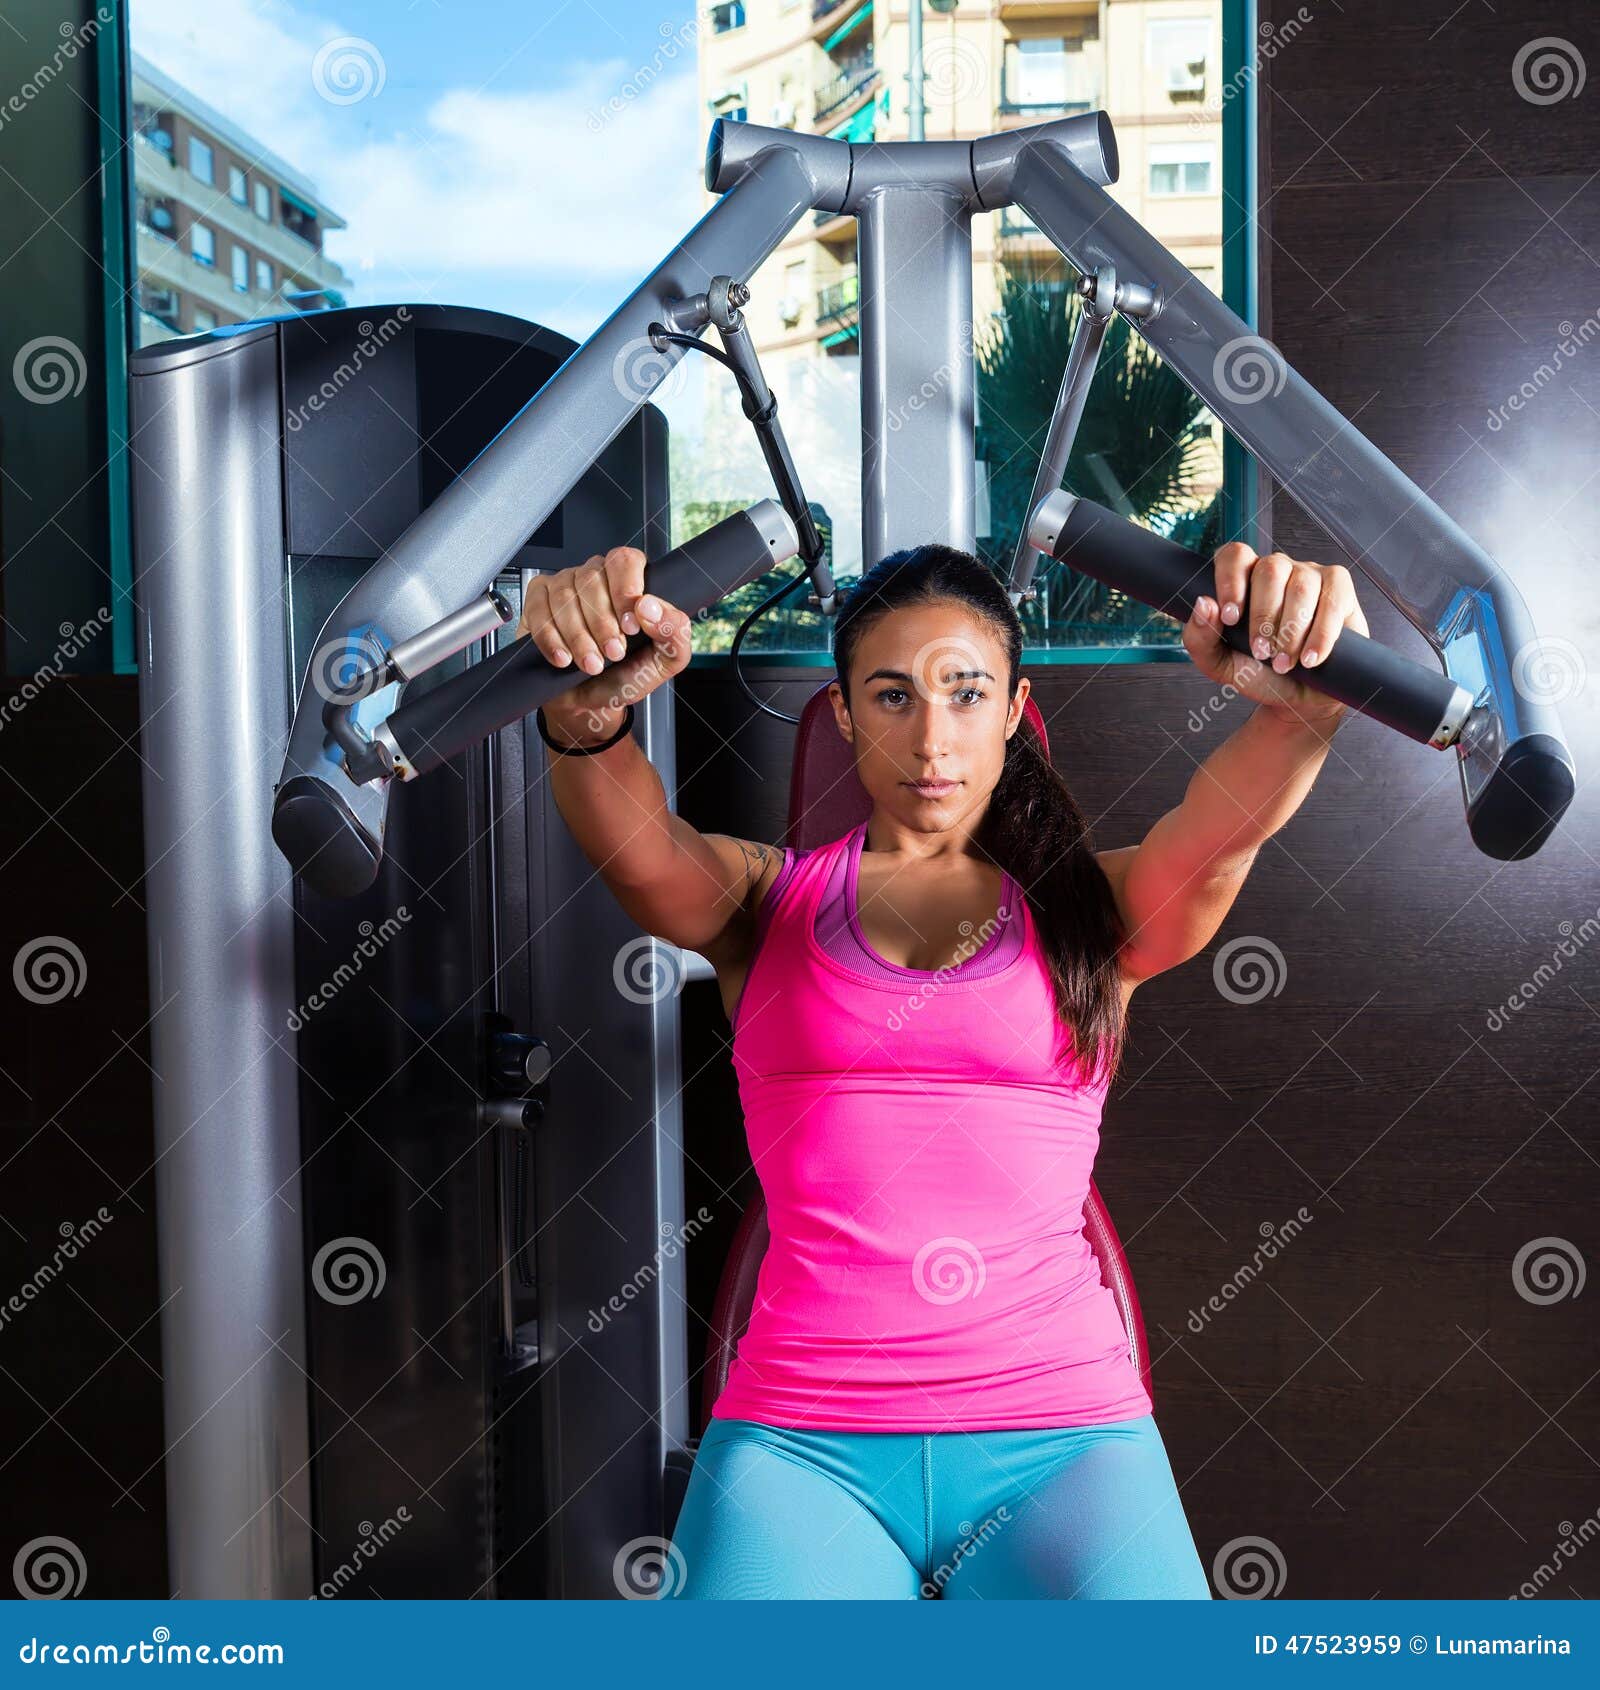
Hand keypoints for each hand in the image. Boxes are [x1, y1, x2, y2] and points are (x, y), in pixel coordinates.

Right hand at [517, 546, 693, 740]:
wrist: (590, 702)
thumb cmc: (624, 675)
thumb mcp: (663, 662)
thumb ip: (674, 633)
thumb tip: (651, 607)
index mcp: (630, 580)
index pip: (625, 561)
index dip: (626, 591)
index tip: (630, 627)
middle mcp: (596, 576)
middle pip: (592, 578)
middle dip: (603, 623)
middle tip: (612, 654)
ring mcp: (563, 586)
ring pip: (565, 596)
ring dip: (578, 636)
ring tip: (591, 663)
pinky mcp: (537, 603)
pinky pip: (538, 611)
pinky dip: (551, 639)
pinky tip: (564, 658)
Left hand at [1181, 544, 1368, 726]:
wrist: (1300, 697)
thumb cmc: (1259, 674)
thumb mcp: (1221, 665)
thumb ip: (1200, 639)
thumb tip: (1203, 603)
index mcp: (1243, 580)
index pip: (1234, 556)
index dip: (1231, 581)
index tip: (1230, 617)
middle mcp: (1276, 570)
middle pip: (1269, 570)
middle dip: (1263, 616)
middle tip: (1262, 652)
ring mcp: (1309, 576)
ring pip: (1301, 586)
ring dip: (1291, 630)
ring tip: (1284, 662)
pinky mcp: (1339, 590)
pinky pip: (1333, 599)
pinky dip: (1321, 633)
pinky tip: (1311, 658)